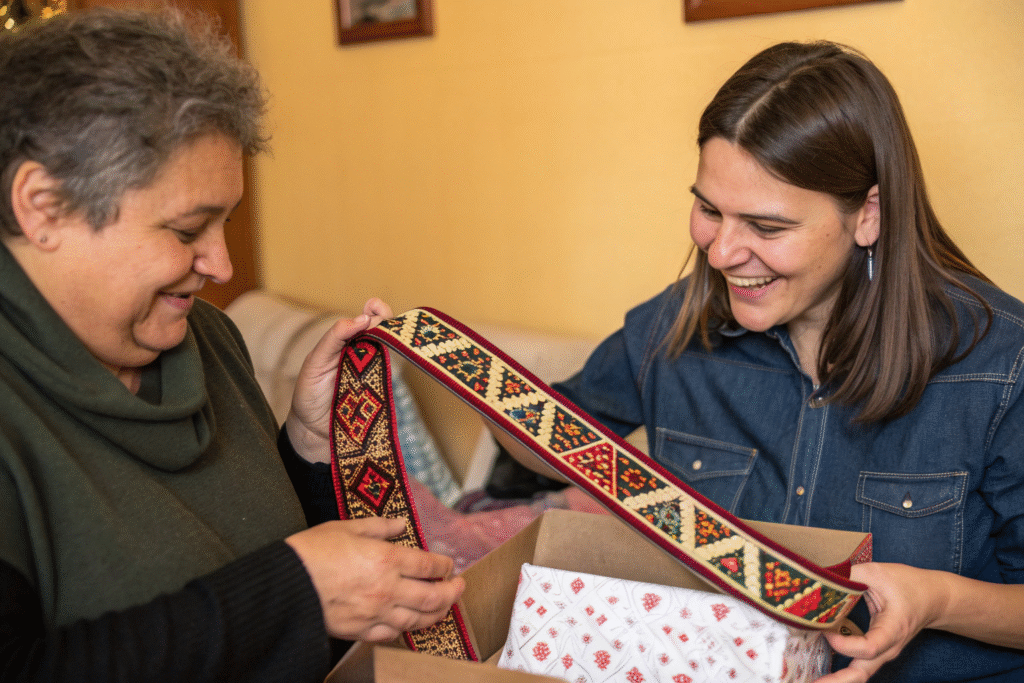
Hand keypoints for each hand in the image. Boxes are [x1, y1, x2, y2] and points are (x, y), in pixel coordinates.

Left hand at [285, 298, 391, 463]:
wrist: (311, 429)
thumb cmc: (310, 394)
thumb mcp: (315, 362)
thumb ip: (334, 339)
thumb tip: (360, 318)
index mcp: (346, 344)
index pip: (365, 320)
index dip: (374, 310)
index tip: (373, 306)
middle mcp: (363, 355)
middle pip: (383, 331)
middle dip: (385, 319)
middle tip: (379, 317)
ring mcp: (373, 372)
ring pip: (389, 350)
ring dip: (391, 337)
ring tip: (384, 331)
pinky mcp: (379, 390)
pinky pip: (390, 374)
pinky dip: (394, 361)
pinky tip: (391, 353)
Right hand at [285, 517, 464, 641]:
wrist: (285, 585)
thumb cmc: (313, 552)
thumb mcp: (348, 527)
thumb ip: (380, 527)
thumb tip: (400, 525)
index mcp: (387, 560)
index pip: (429, 566)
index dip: (444, 566)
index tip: (449, 565)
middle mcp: (387, 589)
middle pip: (432, 597)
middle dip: (451, 593)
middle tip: (459, 588)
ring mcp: (375, 613)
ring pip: (417, 620)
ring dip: (436, 614)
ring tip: (444, 608)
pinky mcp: (360, 631)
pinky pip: (391, 635)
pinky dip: (406, 631)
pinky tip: (410, 625)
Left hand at [818, 562, 946, 681]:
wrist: (933, 599)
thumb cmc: (908, 585)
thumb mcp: (877, 573)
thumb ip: (849, 576)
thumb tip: (818, 576)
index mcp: (892, 631)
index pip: (867, 648)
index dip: (843, 642)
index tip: (824, 627)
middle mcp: (887, 648)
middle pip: (860, 675)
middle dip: (835, 682)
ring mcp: (881, 653)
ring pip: (858, 675)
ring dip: (835, 679)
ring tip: (808, 680)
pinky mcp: (874, 651)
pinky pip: (856, 665)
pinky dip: (838, 670)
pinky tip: (818, 668)